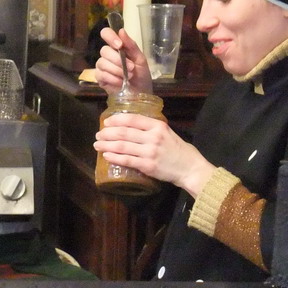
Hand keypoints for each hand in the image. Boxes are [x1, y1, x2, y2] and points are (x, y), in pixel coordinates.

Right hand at [94, 27, 151, 94]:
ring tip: (128, 76)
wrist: (141, 93)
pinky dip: (112, 78)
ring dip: (117, 70)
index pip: (106, 34)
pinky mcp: (100, 79)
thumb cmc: (141, 76)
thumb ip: (131, 45)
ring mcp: (102, 67)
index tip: (119, 45)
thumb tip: (121, 30)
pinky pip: (101, 74)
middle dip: (118, 60)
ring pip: (102, 63)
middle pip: (104, 50)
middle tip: (131, 68)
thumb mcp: (140, 59)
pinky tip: (121, 82)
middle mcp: (107, 55)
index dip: (110, 37)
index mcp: (117, 47)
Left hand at [94, 113, 216, 197]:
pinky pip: (127, 160)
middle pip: (124, 133)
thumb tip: (129, 126)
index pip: (132, 119)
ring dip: (107, 145)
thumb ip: (150, 128)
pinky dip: (114, 158)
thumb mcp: (167, 132)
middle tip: (98, 134)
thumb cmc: (178, 150)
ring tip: (97, 145)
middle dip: (108, 133)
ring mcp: (150, 152)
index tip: (106, 122)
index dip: (117, 120)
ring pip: (122, 146)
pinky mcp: (148, 166)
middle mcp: (153, 137)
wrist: (190, 168)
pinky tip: (106, 156)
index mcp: (158, 126)